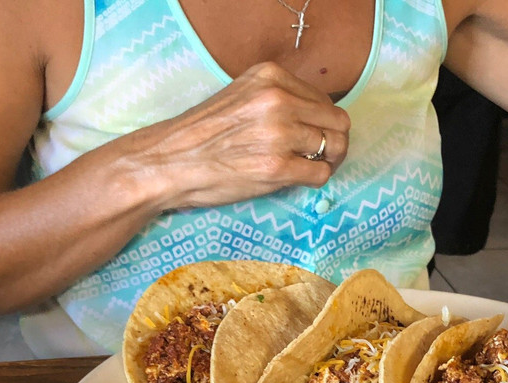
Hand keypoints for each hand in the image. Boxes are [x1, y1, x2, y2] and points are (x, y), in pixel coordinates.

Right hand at [134, 62, 351, 209]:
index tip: (316, 135)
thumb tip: (315, 118)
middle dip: (336, 142)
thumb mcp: (241, 95)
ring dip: (328, 162)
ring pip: (335, 148)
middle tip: (323, 157)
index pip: (325, 99)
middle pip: (338, 122)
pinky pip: (320, 174)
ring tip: (309, 168)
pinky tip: (297, 179)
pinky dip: (315, 180)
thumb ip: (278, 98)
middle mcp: (278, 100)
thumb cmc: (201, 134)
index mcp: (271, 77)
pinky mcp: (277, 167)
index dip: (325, 121)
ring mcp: (279, 134)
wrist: (170, 161)